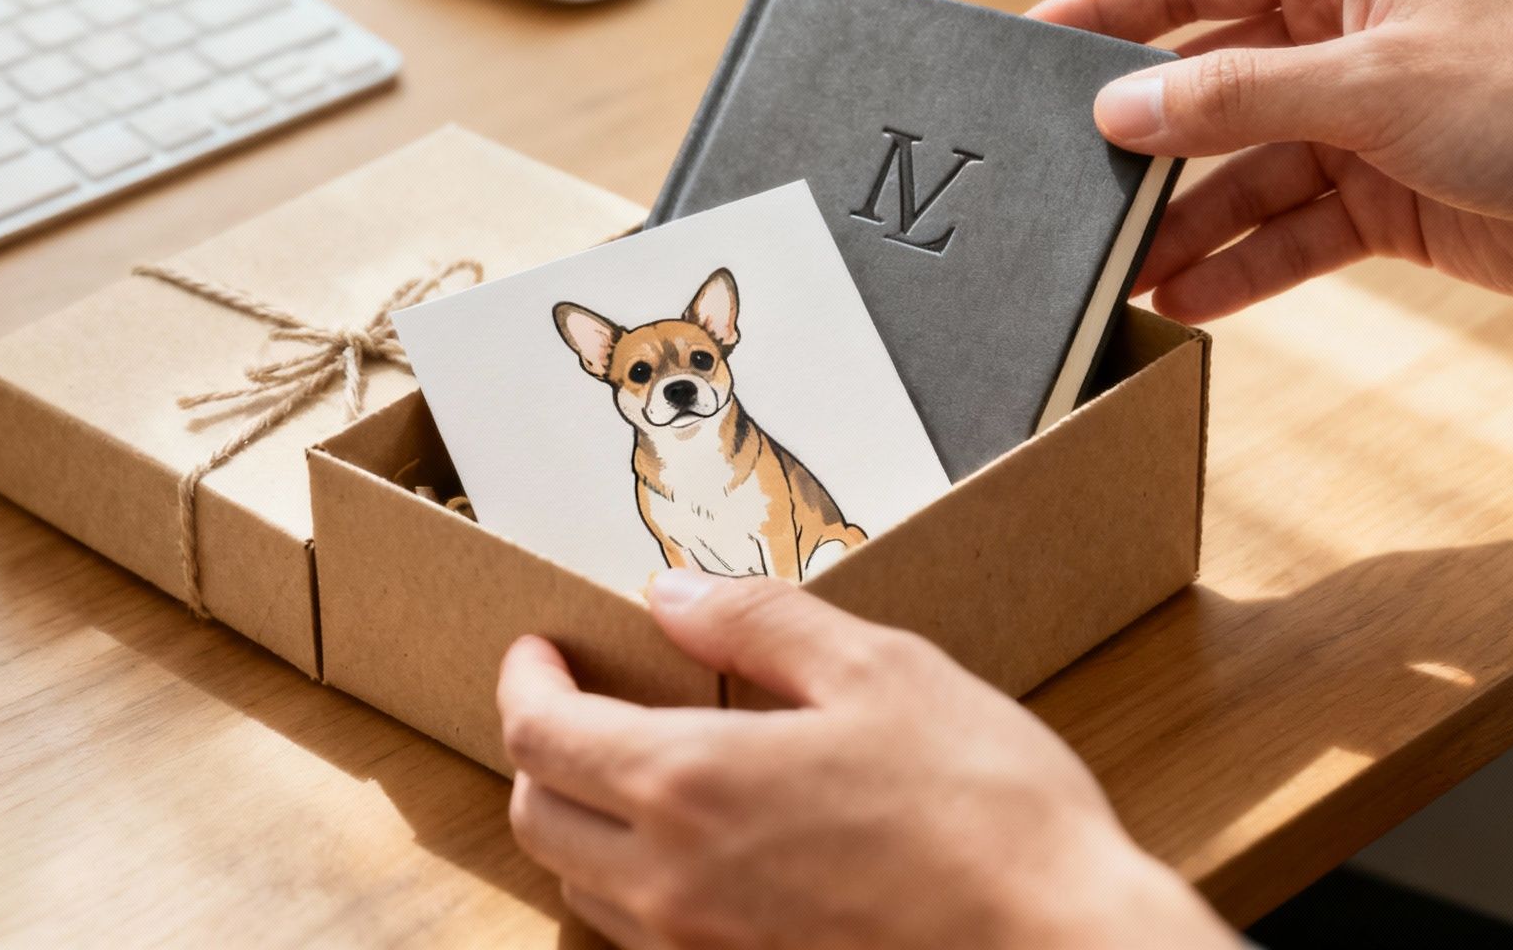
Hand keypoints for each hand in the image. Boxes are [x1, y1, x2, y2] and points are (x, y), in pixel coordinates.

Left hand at [496, 571, 1234, 949]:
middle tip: (580, 701)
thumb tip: (671, 596)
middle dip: (540, 747)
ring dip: (586, 820)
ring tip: (640, 769)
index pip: (538, 733)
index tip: (542, 649)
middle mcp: (669, 884)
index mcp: (688, 786)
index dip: (525, 680)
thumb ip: (759, 624)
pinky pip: (646, 939)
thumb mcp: (881, 672)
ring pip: (584, 887)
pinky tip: (707, 849)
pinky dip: (641, 884)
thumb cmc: (987, 812)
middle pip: (536, 816)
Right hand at [1029, 0, 1512, 331]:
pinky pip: (1287, 233)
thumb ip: (1234, 99)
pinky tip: (1189, 297)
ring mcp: (1362, 124)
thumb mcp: (1371, 84)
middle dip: (1144, 144)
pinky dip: (1241, 266)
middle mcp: (1345, 38)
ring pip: (1240, 173)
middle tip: (1075, 190)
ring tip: (1124, 269)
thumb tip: (1124, 106)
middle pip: (1207, 86)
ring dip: (1186, 223)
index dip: (1106, 7)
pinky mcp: (1384, 200)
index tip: (1034, 42)